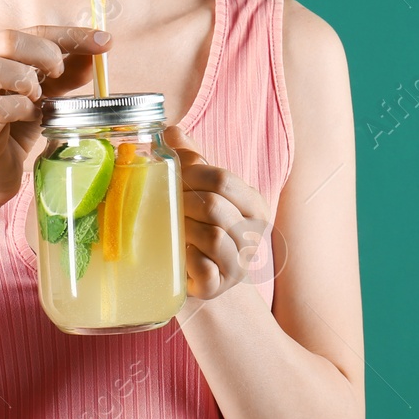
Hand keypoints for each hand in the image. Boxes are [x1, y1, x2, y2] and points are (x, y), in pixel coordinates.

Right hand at [0, 25, 112, 212]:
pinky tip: (29, 117)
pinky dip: (21, 108)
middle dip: (46, 53)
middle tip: (60, 75)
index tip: (105, 41)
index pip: (33, 30)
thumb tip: (96, 54)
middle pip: (8, 38)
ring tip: (38, 98)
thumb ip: (66, 75)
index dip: (71, 34)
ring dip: (26, 79)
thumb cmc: (11, 131)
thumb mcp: (45, 97)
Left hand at [164, 125, 273, 299]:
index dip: (192, 173)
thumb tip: (172, 131)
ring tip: (168, 227)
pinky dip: (188, 259)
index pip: (224, 179)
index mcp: (254, 205)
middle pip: (215, 205)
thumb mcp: (201, 192)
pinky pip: (205, 269)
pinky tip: (178, 253)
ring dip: (183, 228)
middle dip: (183, 201)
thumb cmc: (201, 229)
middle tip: (164, 203)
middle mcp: (254, 234)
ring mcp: (239, 263)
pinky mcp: (220, 287)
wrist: (200, 280)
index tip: (171, 175)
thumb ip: (192, 161)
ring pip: (212, 237)